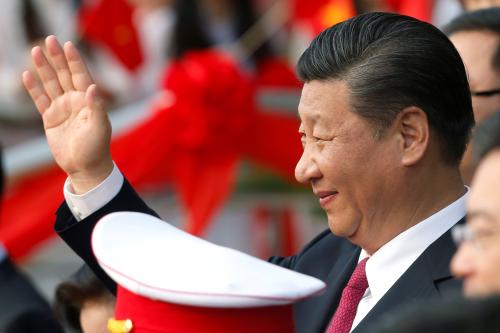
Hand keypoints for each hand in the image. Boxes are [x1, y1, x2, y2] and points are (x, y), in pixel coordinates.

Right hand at [23, 36, 112, 193]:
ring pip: (50, 84)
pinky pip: (40, 100)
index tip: (68, 44)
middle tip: (49, 39)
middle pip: (64, 75)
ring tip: (35, 51)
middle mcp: (75, 101)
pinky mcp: (50, 119)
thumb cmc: (96, 147)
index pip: (81, 76)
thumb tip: (94, 88)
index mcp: (89, 101)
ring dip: (43, 68)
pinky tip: (27, 75)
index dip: (74, 60)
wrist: (85, 167)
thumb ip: (96, 107)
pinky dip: (34, 88)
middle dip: (57, 58)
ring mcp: (62, 109)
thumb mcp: (99, 127)